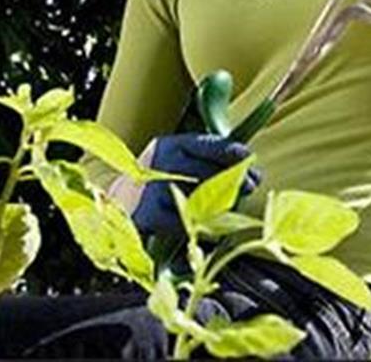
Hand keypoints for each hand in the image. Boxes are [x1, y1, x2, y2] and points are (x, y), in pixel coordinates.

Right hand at [132, 133, 260, 235]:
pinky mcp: (149, 216)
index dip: (233, 152)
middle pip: (209, 173)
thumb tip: (250, 171)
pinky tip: (209, 226)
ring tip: (233, 204)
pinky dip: (201, 224)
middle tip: (251, 186)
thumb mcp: (179, 160)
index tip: (249, 159)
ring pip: (201, 199)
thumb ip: (209, 160)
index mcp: (170, 145)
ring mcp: (153, 190)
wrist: (119, 205)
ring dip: (223, 203)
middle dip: (235, 180)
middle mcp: (160, 164)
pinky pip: (186, 222)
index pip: (208, 145)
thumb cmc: (159, 180)